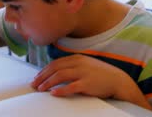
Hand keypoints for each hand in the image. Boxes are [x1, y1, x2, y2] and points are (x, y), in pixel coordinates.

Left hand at [31, 54, 146, 104]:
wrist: (117, 80)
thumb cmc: (100, 74)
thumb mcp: (86, 65)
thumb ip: (73, 66)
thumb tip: (57, 73)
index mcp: (77, 58)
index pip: (55, 63)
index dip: (44, 70)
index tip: (37, 77)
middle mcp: (79, 63)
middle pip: (55, 68)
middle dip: (42, 76)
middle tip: (34, 84)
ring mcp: (83, 73)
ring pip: (60, 76)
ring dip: (48, 82)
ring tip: (40, 89)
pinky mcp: (87, 83)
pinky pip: (71, 86)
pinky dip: (61, 90)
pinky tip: (53, 93)